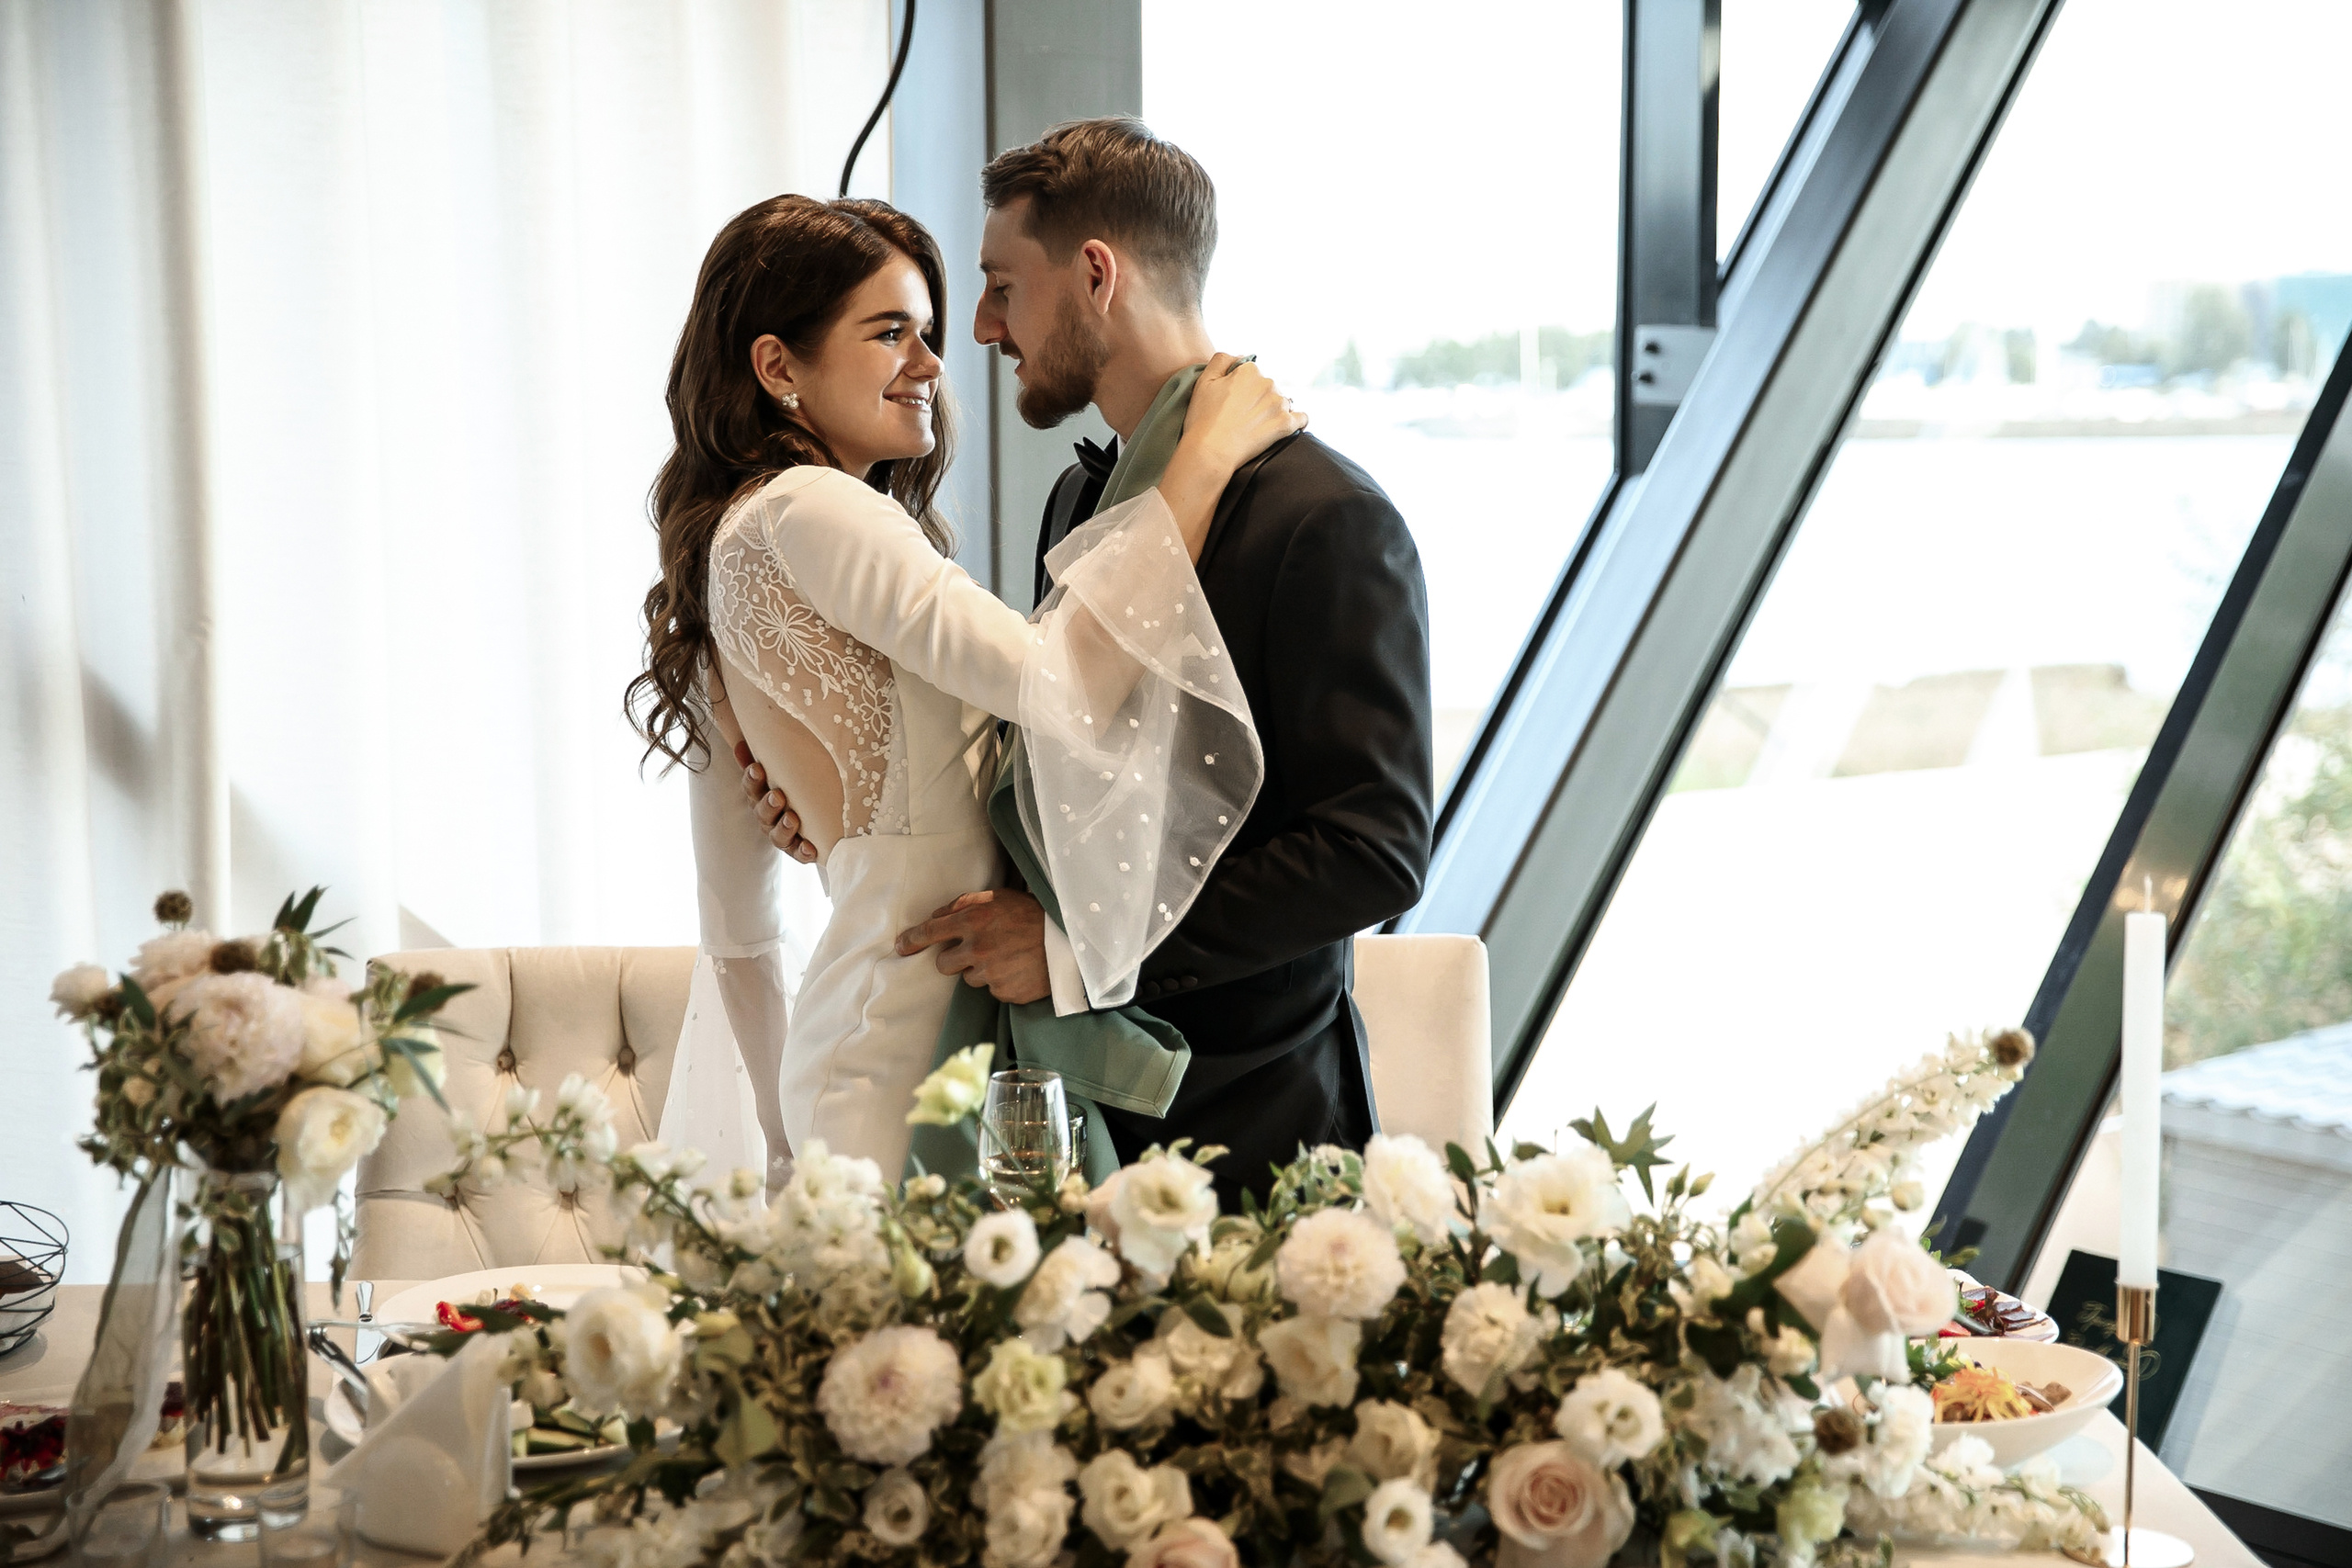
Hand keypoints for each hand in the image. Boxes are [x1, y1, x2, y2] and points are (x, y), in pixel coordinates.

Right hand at [737, 742, 817, 862]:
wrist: (810, 819)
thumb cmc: (789, 788)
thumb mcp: (776, 772)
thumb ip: (758, 757)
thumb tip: (739, 742)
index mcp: (760, 796)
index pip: (751, 787)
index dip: (752, 779)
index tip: (757, 769)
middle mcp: (767, 818)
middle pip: (763, 813)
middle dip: (769, 805)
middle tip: (777, 796)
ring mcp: (781, 835)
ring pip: (778, 835)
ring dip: (784, 827)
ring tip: (792, 818)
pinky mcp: (798, 850)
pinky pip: (798, 853)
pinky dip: (803, 852)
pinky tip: (811, 848)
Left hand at [895, 889, 1050, 1003]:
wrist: (1068, 941)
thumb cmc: (1031, 914)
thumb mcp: (998, 897)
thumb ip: (964, 904)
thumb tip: (937, 916)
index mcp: (973, 921)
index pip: (930, 932)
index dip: (912, 940)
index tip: (901, 947)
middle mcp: (977, 949)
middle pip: (943, 964)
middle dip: (954, 958)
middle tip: (977, 948)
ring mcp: (991, 974)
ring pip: (969, 978)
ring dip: (981, 969)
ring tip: (1006, 956)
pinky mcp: (1004, 993)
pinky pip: (992, 990)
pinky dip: (1000, 981)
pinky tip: (1017, 968)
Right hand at [1180, 353, 1306, 477]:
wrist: (1211, 451)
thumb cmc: (1204, 418)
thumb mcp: (1204, 381)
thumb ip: (1222, 360)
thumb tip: (1240, 357)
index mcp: (1249, 371)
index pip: (1251, 373)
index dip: (1241, 387)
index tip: (1233, 401)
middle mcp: (1268, 383)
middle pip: (1268, 387)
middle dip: (1258, 398)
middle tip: (1242, 416)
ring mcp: (1279, 404)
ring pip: (1283, 402)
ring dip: (1274, 411)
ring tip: (1257, 426)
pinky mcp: (1285, 424)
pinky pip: (1301, 418)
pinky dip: (1296, 422)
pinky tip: (1287, 427)